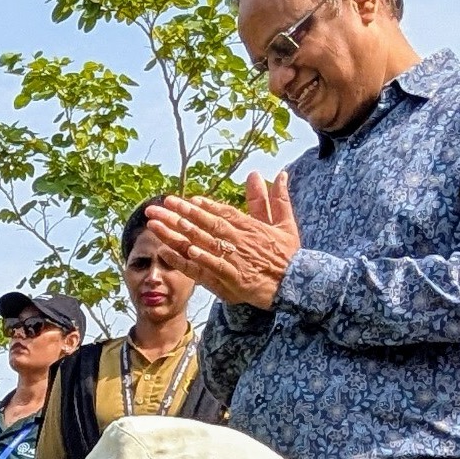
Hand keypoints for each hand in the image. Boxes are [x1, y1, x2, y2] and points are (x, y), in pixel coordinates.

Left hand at [144, 174, 298, 309]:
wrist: (299, 285)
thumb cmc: (290, 255)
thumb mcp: (285, 224)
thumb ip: (275, 199)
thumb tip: (275, 174)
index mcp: (251, 226)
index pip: (223, 212)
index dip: (203, 205)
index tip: (185, 199)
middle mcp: (240, 240)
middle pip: (206, 224)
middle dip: (181, 213)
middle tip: (160, 205)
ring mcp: (236, 259)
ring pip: (204, 242)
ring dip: (181, 233)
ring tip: (161, 224)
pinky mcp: (234, 278)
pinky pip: (213, 266)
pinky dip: (198, 258)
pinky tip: (183, 250)